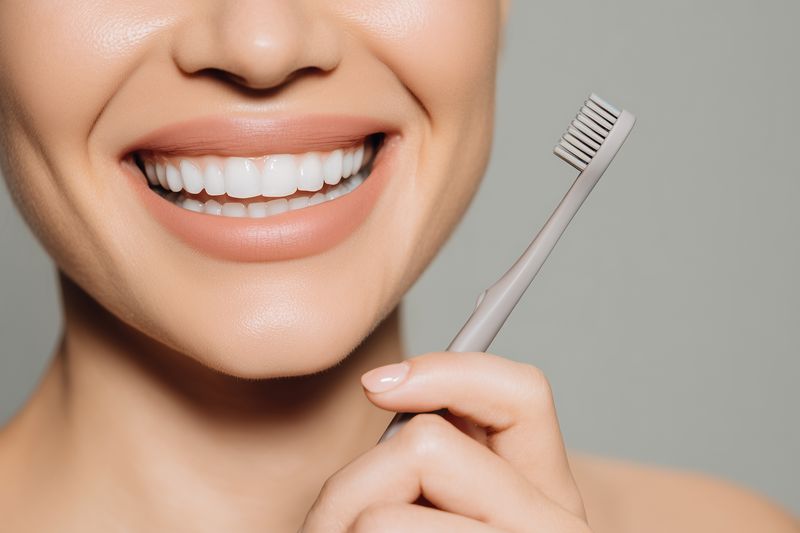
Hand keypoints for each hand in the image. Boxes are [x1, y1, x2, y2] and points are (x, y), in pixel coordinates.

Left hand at [300, 352, 590, 531]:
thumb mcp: (443, 509)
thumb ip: (434, 464)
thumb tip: (390, 390)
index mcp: (545, 493)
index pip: (522, 394)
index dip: (446, 372)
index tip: (377, 386)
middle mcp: (551, 528)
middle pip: (423, 448)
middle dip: (352, 488)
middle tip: (339, 531)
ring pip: (381, 518)